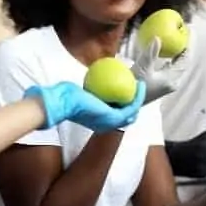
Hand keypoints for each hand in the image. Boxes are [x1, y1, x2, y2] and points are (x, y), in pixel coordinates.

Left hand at [23, 80, 145, 132]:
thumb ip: (89, 91)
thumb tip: (92, 81)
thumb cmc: (68, 96)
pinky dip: (138, 96)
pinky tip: (140, 85)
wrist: (64, 102)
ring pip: (132, 111)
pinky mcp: (115, 117)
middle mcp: (106, 124)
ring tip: (141, 86)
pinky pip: (132, 106)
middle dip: (135, 102)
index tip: (127, 89)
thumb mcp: (82, 93)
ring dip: (139, 99)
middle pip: (127, 115)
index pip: (116, 113)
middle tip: (137, 88)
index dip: (125, 103)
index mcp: (99, 120)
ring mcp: (111, 122)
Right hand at [130, 36, 190, 103]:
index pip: (183, 63)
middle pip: (180, 67)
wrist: (125, 103)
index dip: (186, 51)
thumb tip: (158, 38)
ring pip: (174, 71)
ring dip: (174, 60)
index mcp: (170, 79)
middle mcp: (170, 84)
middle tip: (179, 42)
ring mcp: (164, 87)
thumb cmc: (135, 86)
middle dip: (181, 55)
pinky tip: (163, 61)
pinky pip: (167, 74)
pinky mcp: (158, 88)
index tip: (186, 40)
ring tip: (173, 49)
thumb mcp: (142, 67)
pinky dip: (168, 65)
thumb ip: (151, 52)